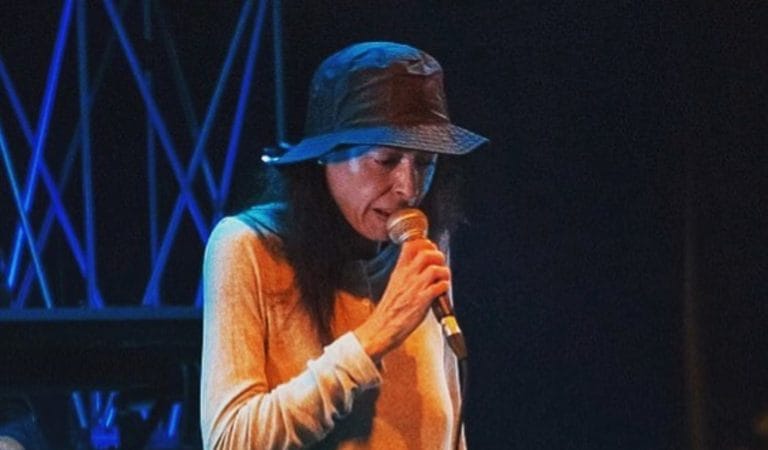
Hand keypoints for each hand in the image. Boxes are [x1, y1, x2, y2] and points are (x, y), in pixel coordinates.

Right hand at [354, 238, 449, 361]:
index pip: (411, 245)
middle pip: (426, 253)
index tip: (431, 249)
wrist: (381, 329)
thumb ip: (405, 273)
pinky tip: (442, 291)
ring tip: (443, 279)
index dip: (425, 243)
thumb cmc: (389, 310)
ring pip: (435, 268)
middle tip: (440, 265)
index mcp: (399, 271)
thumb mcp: (394, 284)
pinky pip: (439, 286)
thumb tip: (420, 266)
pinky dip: (445, 286)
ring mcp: (415, 288)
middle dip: (438, 256)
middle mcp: (407, 276)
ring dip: (444, 272)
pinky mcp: (422, 301)